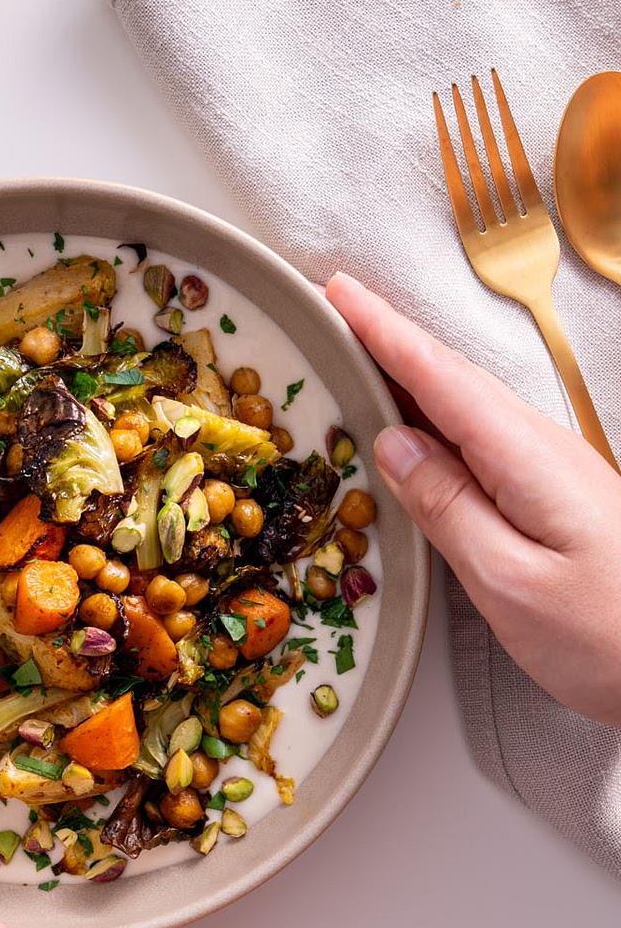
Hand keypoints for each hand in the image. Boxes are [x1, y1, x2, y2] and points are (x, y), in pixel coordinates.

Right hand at [327, 273, 620, 726]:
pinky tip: (412, 430)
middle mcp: (539, 449)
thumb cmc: (607, 636)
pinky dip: (433, 419)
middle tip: (334, 317)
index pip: (438, 378)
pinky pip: (476, 439)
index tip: (338, 292)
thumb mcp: (509, 581)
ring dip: (407, 378)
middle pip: (449, 380)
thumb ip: (446, 507)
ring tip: (356, 362)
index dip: (383, 332)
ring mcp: (547, 470)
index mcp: (525, 457)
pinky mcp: (549, 494)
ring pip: (463, 407)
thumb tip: (393, 446)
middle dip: (387, 342)